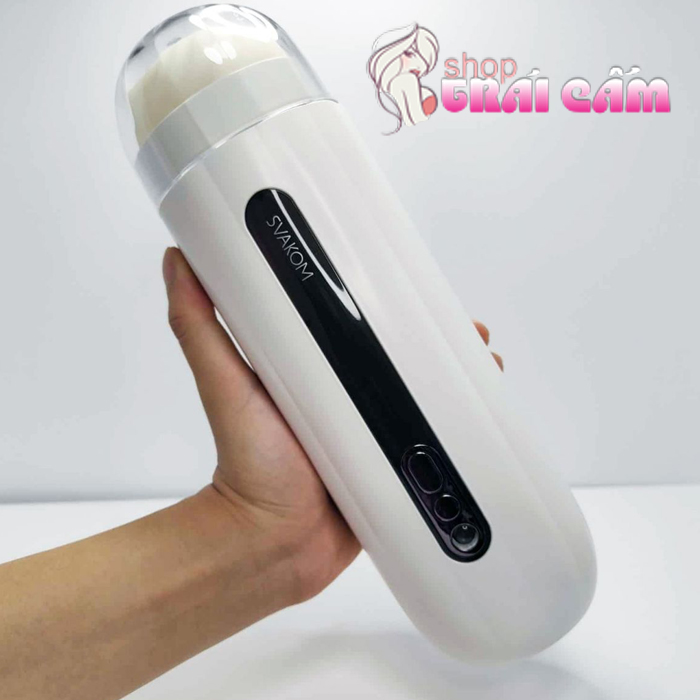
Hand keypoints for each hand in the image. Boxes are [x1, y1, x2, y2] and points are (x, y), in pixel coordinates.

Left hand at [162, 247, 501, 601]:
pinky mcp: (392, 465)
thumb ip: (198, 325)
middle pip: (403, 354)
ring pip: (426, 393)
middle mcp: (348, 393)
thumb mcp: (223, 384)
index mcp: (315, 366)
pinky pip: (432, 439)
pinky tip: (484, 418)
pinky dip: (459, 427)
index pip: (358, 320)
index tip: (415, 281)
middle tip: (467, 330)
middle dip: (440, 337)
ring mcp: (374, 429)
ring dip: (459, 377)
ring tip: (487, 365)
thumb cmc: (246, 466)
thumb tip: (179, 259)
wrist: (270, 545)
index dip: (390, 299)